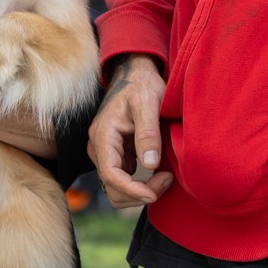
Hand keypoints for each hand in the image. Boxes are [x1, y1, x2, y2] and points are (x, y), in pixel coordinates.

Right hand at [87, 54, 173, 208]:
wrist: (135, 75)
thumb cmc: (142, 85)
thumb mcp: (148, 103)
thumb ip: (148, 133)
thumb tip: (150, 164)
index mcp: (103, 136)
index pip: (110, 175)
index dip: (132, 190)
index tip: (154, 192)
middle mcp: (100, 148)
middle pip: (113, 189)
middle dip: (140, 193)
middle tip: (167, 179)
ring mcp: (107, 154)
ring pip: (119, 189)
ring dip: (141, 191)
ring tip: (165, 176)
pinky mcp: (117, 156)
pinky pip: (125, 181)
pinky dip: (142, 185)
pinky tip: (160, 172)